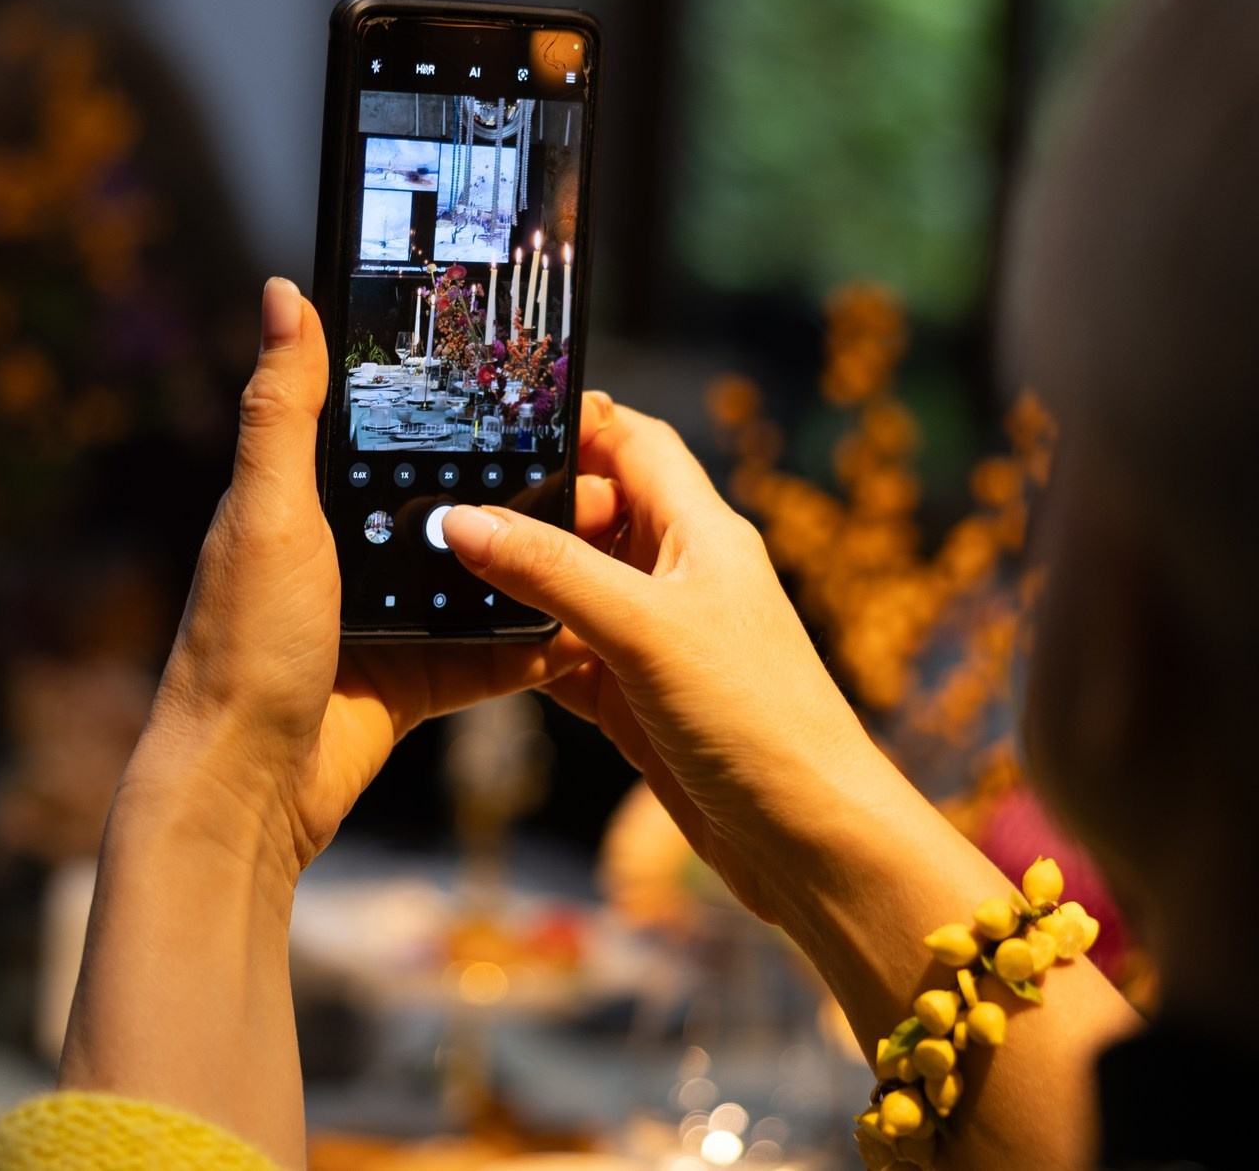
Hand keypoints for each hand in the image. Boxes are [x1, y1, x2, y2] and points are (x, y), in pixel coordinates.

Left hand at [140, 278, 594, 873]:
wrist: (245, 790)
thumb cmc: (239, 646)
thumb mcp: (268, 511)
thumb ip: (286, 408)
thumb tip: (282, 291)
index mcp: (302, 503)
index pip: (383, 431)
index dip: (445, 402)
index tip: (514, 373)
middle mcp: (344, 555)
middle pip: (445, 504)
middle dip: (515, 487)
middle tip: (589, 462)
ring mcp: (380, 620)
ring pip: (475, 577)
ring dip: (533, 562)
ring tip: (602, 532)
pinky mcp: (411, 683)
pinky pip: (486, 653)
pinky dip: (530, 642)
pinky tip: (583, 621)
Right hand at [437, 393, 877, 925]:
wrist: (808, 838)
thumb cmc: (757, 718)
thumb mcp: (643, 629)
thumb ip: (552, 571)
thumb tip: (466, 518)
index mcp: (700, 532)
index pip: (633, 443)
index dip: (574, 422)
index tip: (497, 422)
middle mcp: (680, 576)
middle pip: (593, 512)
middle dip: (529, 507)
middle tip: (455, 509)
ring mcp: (658, 640)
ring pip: (572, 588)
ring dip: (521, 585)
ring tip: (450, 574)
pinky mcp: (637, 700)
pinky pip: (567, 657)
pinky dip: (528, 652)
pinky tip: (486, 651)